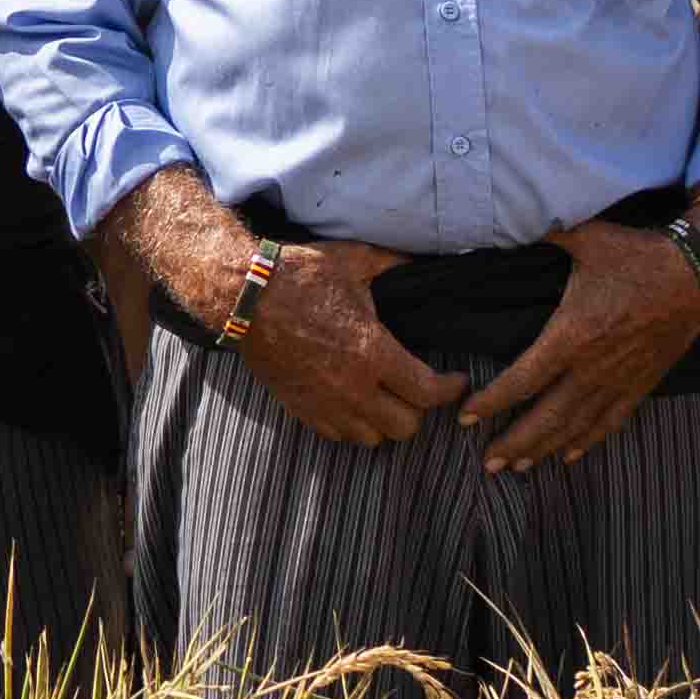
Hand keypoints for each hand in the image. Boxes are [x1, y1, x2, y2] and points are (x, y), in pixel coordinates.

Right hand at [206, 238, 460, 451]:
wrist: (243, 296)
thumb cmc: (300, 276)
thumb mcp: (354, 260)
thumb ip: (394, 264)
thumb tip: (421, 263)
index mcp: (372, 353)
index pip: (428, 392)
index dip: (450, 389)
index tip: (456, 379)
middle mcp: (353, 388)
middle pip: (406, 427)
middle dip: (419, 409)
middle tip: (418, 388)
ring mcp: (325, 403)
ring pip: (372, 439)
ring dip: (385, 421)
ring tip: (386, 399)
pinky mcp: (301, 409)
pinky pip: (338, 436)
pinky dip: (352, 425)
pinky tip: (353, 403)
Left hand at [467, 216, 699, 472]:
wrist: (697, 276)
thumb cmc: (638, 256)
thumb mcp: (588, 239)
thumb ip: (547, 234)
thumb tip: (511, 220)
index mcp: (571, 335)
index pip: (522, 380)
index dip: (492, 402)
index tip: (466, 417)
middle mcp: (591, 367)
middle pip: (545, 418)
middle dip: (513, 444)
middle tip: (488, 465)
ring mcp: (618, 380)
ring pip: (575, 427)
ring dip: (544, 449)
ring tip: (518, 468)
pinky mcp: (641, 384)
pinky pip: (610, 422)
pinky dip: (587, 441)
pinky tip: (569, 455)